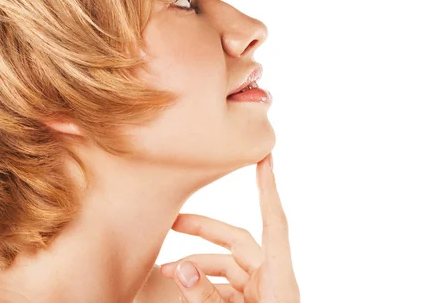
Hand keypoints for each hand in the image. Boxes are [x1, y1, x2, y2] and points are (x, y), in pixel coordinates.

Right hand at [160, 153, 299, 302]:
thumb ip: (205, 296)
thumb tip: (182, 269)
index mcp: (279, 280)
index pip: (274, 223)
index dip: (268, 189)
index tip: (266, 159)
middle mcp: (273, 281)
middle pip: (238, 242)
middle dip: (205, 230)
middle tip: (174, 222)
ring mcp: (264, 293)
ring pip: (229, 266)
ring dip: (198, 266)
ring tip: (167, 270)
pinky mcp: (255, 302)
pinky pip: (230, 286)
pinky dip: (206, 284)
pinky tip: (183, 287)